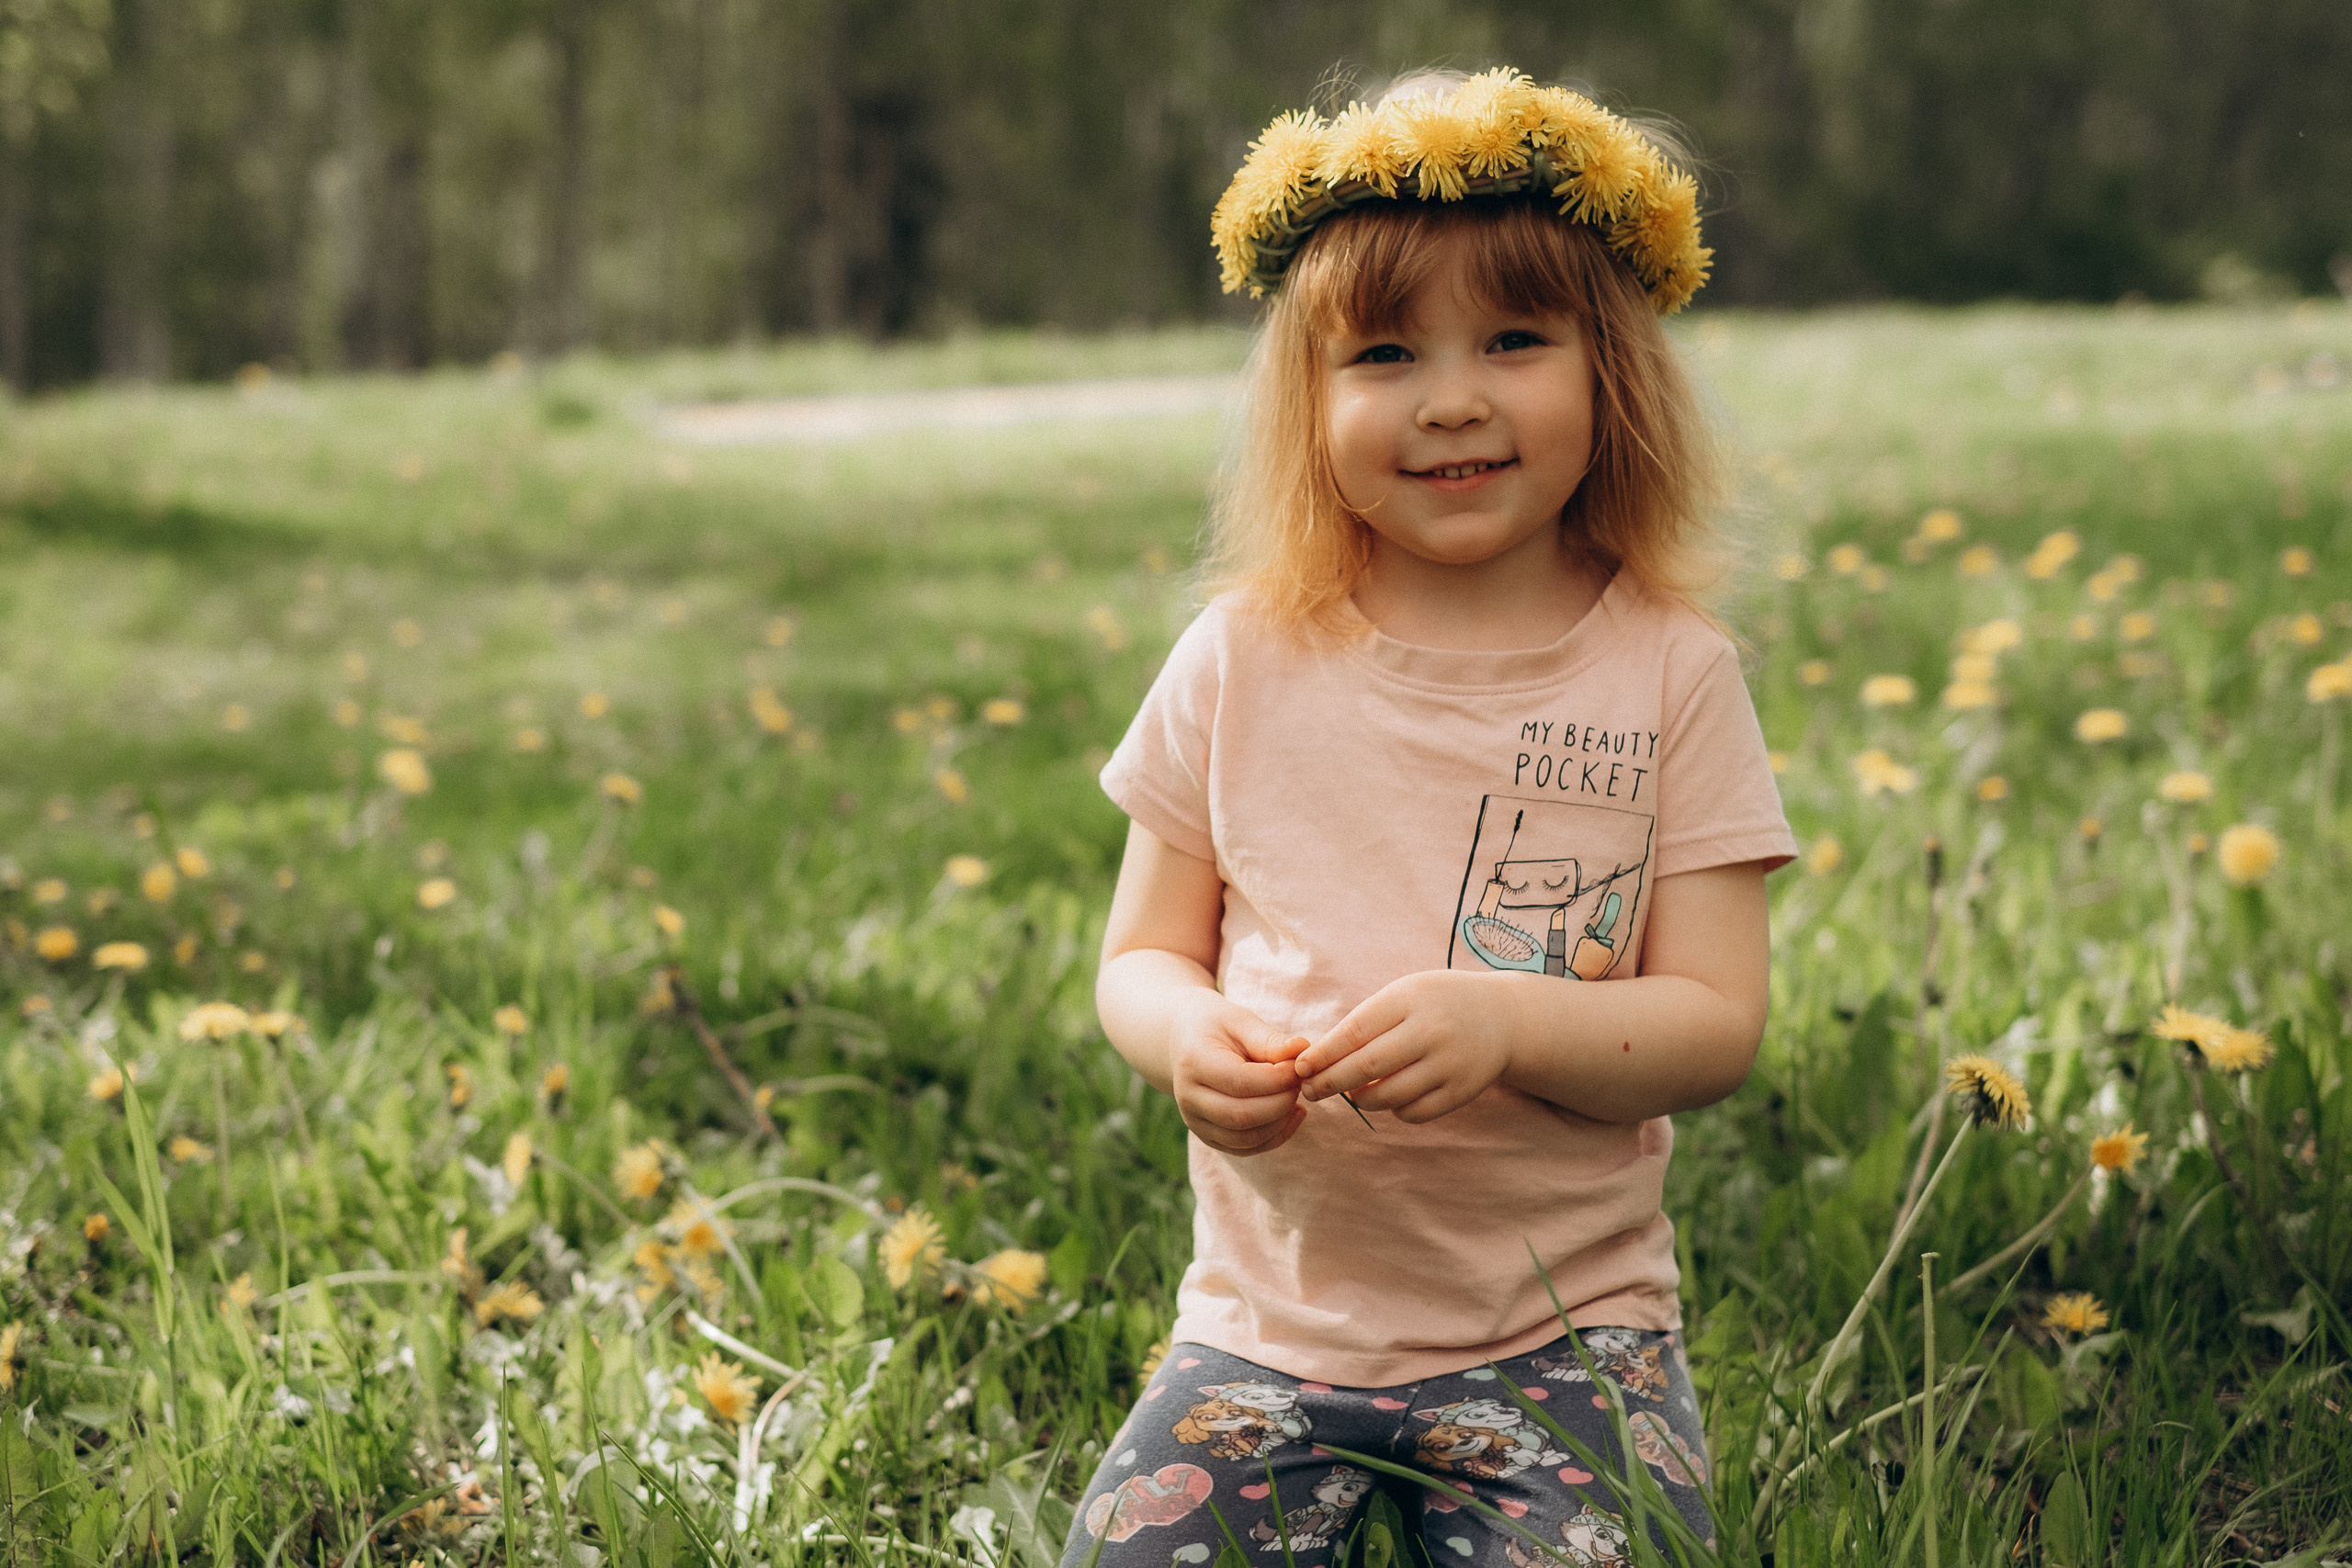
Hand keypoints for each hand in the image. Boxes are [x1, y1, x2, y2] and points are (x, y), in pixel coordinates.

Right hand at [1168, 992, 1311, 1156]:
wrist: (1184, 1043)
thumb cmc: (1217, 1028)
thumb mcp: (1240, 1021)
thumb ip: (1269, 1039)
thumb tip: (1302, 1050)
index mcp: (1193, 1062)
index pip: (1240, 1082)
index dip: (1278, 1078)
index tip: (1298, 1066)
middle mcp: (1188, 1098)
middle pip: (1242, 1116)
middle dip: (1282, 1102)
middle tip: (1300, 1082)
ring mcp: (1195, 1122)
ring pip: (1246, 1139)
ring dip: (1281, 1122)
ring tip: (1295, 1095)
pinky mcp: (1208, 1137)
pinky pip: (1246, 1149)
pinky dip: (1276, 1137)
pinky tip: (1291, 1114)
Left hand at [1293, 970, 1515, 1123]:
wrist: (1503, 1017)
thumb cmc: (1436, 1004)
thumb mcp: (1404, 995)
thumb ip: (1366, 1021)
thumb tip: (1319, 1060)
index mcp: (1410, 1000)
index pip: (1355, 1031)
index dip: (1324, 1054)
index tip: (1300, 1067)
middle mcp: (1431, 1032)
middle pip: (1367, 1068)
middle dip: (1330, 1083)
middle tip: (1310, 1090)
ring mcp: (1450, 1064)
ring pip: (1388, 1096)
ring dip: (1360, 1099)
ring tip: (1352, 1092)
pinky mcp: (1462, 1092)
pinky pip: (1413, 1113)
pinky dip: (1393, 1110)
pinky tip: (1391, 1096)